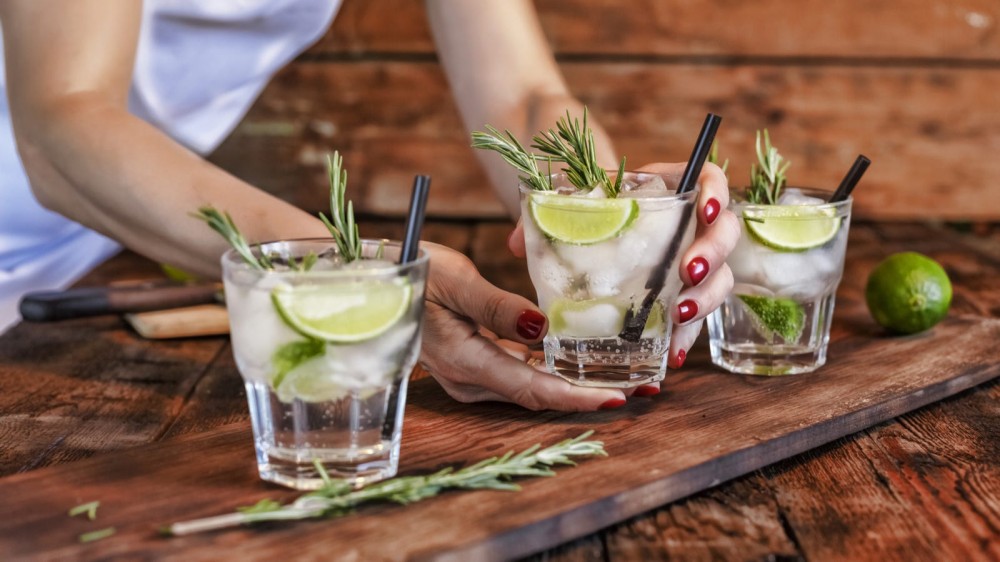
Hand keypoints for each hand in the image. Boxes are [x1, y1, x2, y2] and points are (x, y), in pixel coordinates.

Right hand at [418, 242, 627, 410]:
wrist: (373, 282)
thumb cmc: (412, 272)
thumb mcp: (455, 279)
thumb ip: (497, 306)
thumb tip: (541, 328)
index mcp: (464, 360)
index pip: (531, 388)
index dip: (575, 397)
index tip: (616, 398)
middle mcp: (467, 378)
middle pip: (535, 395)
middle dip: (585, 395)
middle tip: (635, 391)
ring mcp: (466, 375)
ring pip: (527, 388)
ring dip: (569, 385)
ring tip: (616, 378)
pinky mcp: (468, 364)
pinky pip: (515, 375)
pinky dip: (547, 371)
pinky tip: (573, 362)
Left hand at [507, 162, 737, 390]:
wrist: (580, 229)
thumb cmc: (580, 209)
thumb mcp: (562, 204)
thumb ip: (540, 217)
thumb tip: (517, 244)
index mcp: (666, 188)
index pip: (709, 180)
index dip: (716, 194)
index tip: (703, 212)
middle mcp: (688, 225)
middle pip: (724, 233)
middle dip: (713, 255)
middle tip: (687, 273)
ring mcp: (690, 262)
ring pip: (719, 278)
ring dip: (706, 299)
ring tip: (679, 316)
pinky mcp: (682, 295)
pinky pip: (695, 314)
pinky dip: (686, 333)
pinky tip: (672, 351)